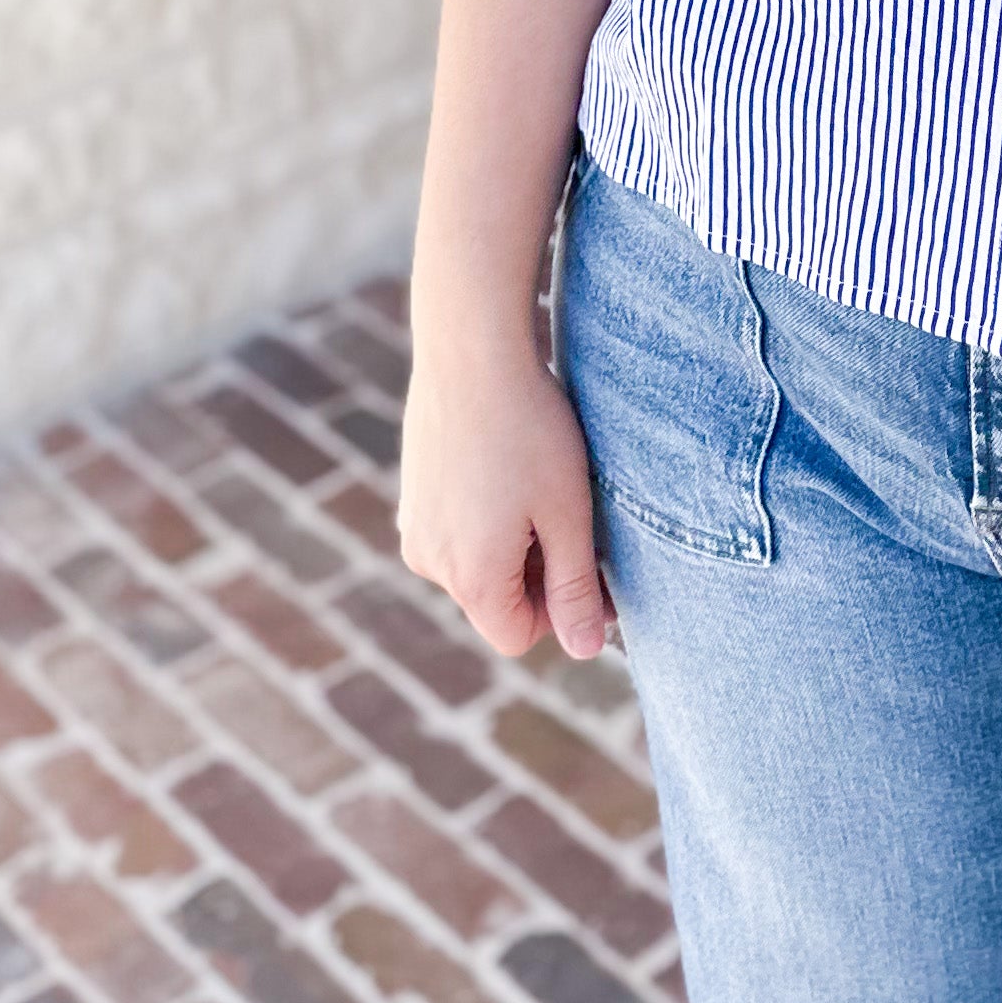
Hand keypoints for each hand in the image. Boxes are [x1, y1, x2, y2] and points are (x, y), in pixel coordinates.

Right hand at [399, 333, 612, 661]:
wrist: (471, 352)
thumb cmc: (531, 431)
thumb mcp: (568, 513)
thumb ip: (576, 588)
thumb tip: (585, 650)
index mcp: (470, 577)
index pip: (518, 636)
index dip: (561, 610)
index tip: (588, 561)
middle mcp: (429, 562)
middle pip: (495, 602)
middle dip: (538, 573)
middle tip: (572, 514)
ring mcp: (414, 525)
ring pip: (477, 565)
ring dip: (514, 543)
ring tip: (540, 484)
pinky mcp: (413, 494)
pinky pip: (457, 530)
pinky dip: (488, 516)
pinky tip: (510, 466)